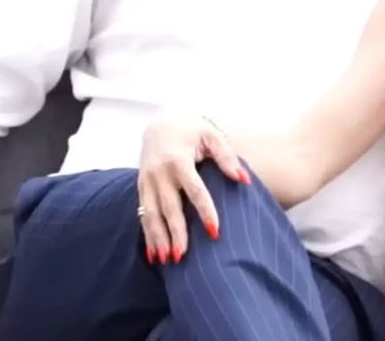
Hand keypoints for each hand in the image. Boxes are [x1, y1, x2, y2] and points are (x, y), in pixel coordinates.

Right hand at [137, 113, 249, 264]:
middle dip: (176, 232)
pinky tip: (153, 254)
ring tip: (168, 260)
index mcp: (178, 160)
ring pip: (151, 214)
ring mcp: (147, 182)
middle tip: (183, 255)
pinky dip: (148, 235)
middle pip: (170, 207)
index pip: (194, 190)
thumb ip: (226, 156)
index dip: (205, 211)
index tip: (214, 231)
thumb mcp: (211, 135)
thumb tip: (243, 179)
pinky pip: (143, 214)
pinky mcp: (141, 188)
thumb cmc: (191, 130)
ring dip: (158, 238)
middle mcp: (160, 173)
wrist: (160, 123)